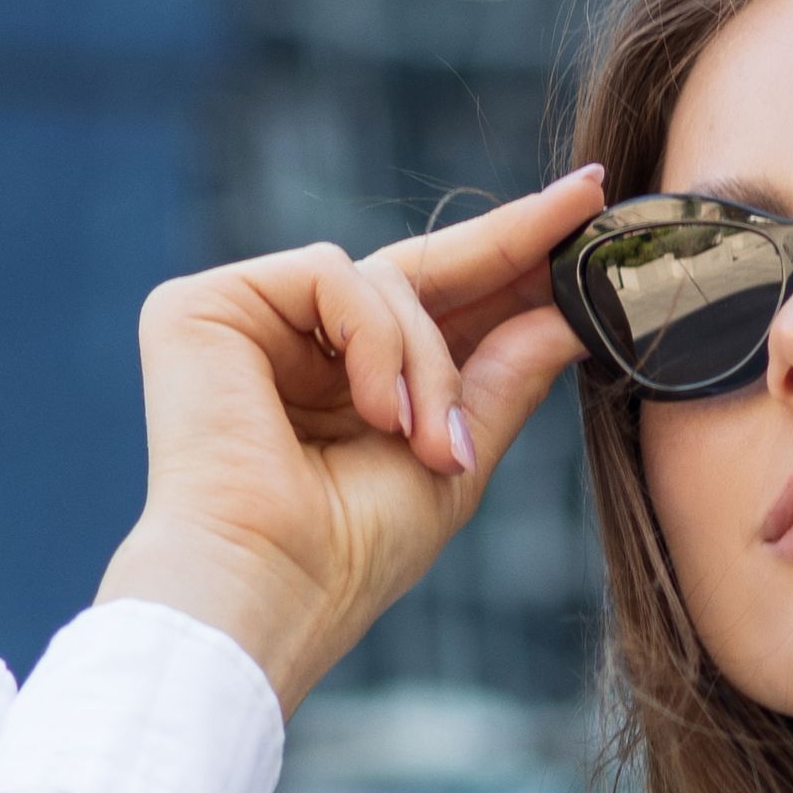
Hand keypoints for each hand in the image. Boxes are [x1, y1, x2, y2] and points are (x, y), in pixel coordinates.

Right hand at [94, 163, 611, 713]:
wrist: (270, 589)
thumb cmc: (351, 556)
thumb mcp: (455, 462)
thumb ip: (504, 380)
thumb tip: (570, 317)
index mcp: (346, 386)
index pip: (439, 304)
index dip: (513, 259)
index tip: (590, 208)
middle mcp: (295, 346)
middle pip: (415, 269)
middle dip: (509, 243)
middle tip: (586, 203)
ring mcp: (249, 322)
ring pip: (383, 280)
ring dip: (430, 362)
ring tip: (431, 446)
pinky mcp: (202, 307)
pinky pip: (331, 275)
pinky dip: (374, 342)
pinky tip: (375, 414)